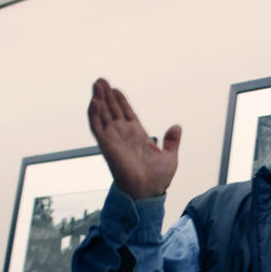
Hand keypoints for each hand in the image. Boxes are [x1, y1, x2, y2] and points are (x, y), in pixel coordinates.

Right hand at [87, 78, 180, 199]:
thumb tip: (177, 126)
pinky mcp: (107, 146)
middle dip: (107, 95)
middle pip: (113, 110)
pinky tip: (94, 101)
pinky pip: (98, 128)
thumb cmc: (158, 179)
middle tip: (100, 80)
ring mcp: (114, 139)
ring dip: (99, 100)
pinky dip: (94, 114)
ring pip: (103, 115)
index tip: (115, 89)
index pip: (126, 114)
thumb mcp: (170, 157)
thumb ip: (172, 141)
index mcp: (137, 136)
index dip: (121, 101)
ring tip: (96, 84)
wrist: (148, 192)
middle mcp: (123, 136)